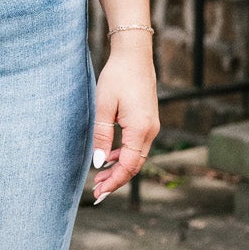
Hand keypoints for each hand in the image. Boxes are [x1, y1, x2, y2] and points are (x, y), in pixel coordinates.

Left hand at [91, 35, 158, 202]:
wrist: (134, 55)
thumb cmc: (117, 77)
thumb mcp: (103, 106)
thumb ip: (102, 136)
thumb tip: (99, 163)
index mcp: (140, 129)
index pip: (129, 166)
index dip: (114, 182)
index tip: (99, 193)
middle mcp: (150, 131)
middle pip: (135, 166)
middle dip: (116, 180)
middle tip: (96, 192)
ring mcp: (151, 126)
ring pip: (137, 157)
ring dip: (119, 169)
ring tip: (100, 179)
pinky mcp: (148, 121)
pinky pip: (138, 146)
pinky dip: (124, 156)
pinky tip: (110, 159)